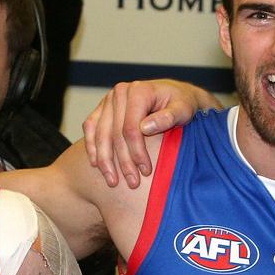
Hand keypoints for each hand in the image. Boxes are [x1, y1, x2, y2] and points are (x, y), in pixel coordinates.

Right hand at [82, 79, 219, 188]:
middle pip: (114, 133)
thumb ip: (168, 117)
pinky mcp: (103, 107)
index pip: (131, 128)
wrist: (175, 95)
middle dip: (122, 161)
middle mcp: (120, 92)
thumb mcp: (184, 109)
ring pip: (100, 133)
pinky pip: (90, 127)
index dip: (137, 152)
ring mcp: (109, 99)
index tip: (146, 171)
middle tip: (132, 183)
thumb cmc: (182, 104)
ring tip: (112, 181)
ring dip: (104, 160)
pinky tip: (96, 164)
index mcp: (139, 91)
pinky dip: (92, 146)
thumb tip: (145, 128)